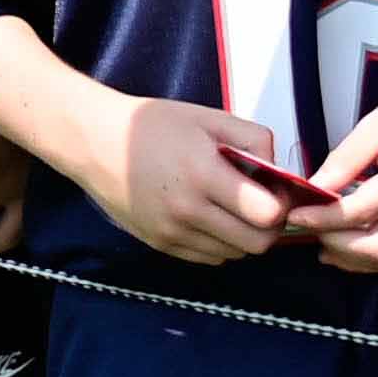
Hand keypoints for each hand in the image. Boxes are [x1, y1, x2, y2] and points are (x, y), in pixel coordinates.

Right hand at [74, 97, 327, 262]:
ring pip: (234, 255)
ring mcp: (173, 233)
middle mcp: (189, 211)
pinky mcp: (161, 245)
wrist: (96, 143)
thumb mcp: (209, 118)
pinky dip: (220, 243)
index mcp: (204, 175)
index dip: (281, 203)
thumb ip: (254, 140)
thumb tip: (279, 171)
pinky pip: (209, 258)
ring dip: (243, 236)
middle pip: (256, 244)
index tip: (275, 190)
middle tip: (261, 204)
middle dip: (269, 226)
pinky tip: (210, 217)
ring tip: (231, 208)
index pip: (267, 214)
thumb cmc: (154, 125)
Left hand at [301, 82, 377, 274]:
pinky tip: (344, 247)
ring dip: (348, 257)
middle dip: (334, 243)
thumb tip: (313, 189)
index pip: (361, 211)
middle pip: (376, 247)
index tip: (296, 214)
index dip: (323, 218)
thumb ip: (346, 159)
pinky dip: (367, 257)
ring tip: (320, 239)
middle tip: (307, 226)